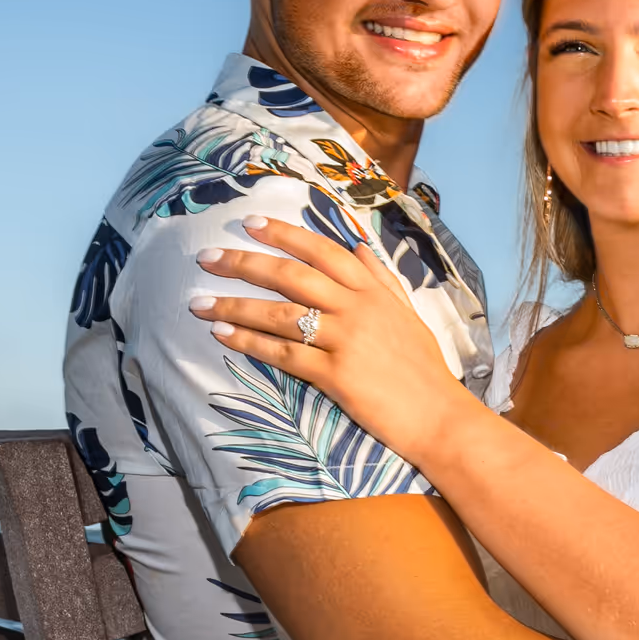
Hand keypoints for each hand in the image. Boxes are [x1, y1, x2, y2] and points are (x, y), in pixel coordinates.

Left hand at [192, 215, 477, 458]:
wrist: (440, 416)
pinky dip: (249, 342)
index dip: (284, 234)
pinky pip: (283, 353)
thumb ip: (382, 278)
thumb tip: (359, 246)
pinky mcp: (335, 374)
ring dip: (234, 305)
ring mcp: (345, 340)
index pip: (322, 251)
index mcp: (373, 291)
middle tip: (207, 257)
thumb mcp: (409, 314)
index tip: (251, 223)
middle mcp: (357, 308)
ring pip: (279, 314)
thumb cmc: (425, 369)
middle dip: (244, 263)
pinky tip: (223, 334)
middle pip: (291, 276)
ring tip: (198, 303)